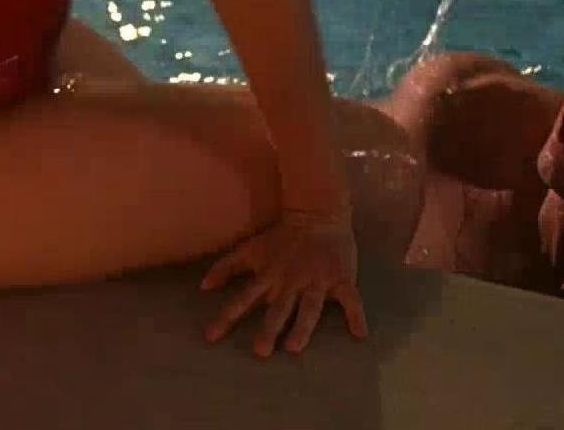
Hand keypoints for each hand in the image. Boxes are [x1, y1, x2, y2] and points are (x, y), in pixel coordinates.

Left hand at [200, 209, 366, 356]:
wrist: (319, 212)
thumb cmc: (282, 236)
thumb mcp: (250, 248)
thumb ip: (226, 266)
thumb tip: (202, 287)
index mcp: (269, 275)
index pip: (243, 298)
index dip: (227, 316)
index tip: (211, 337)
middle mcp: (291, 281)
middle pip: (278, 308)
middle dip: (269, 328)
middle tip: (260, 351)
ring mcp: (317, 280)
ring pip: (309, 307)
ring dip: (302, 326)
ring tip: (295, 347)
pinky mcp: (341, 278)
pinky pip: (350, 299)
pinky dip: (356, 315)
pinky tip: (360, 334)